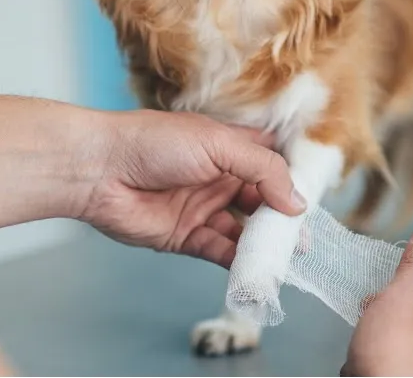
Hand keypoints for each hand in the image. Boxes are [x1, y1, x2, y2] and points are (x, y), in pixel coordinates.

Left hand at [79, 110, 306, 266]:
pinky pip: (220, 250)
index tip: (314, 200)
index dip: (292, 180)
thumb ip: (263, 170)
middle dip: (282, 220)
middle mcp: (221, 177)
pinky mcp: (186, 236)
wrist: (98, 170)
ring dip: (262, 245)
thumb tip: (297, 202)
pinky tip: (254, 269)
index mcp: (230, 147)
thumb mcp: (219, 145)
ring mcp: (204, 208)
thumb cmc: (156, 143)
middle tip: (302, 240)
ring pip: (243, 230)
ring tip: (283, 260)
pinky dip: (237, 262)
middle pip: (262, 201)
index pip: (271, 164)